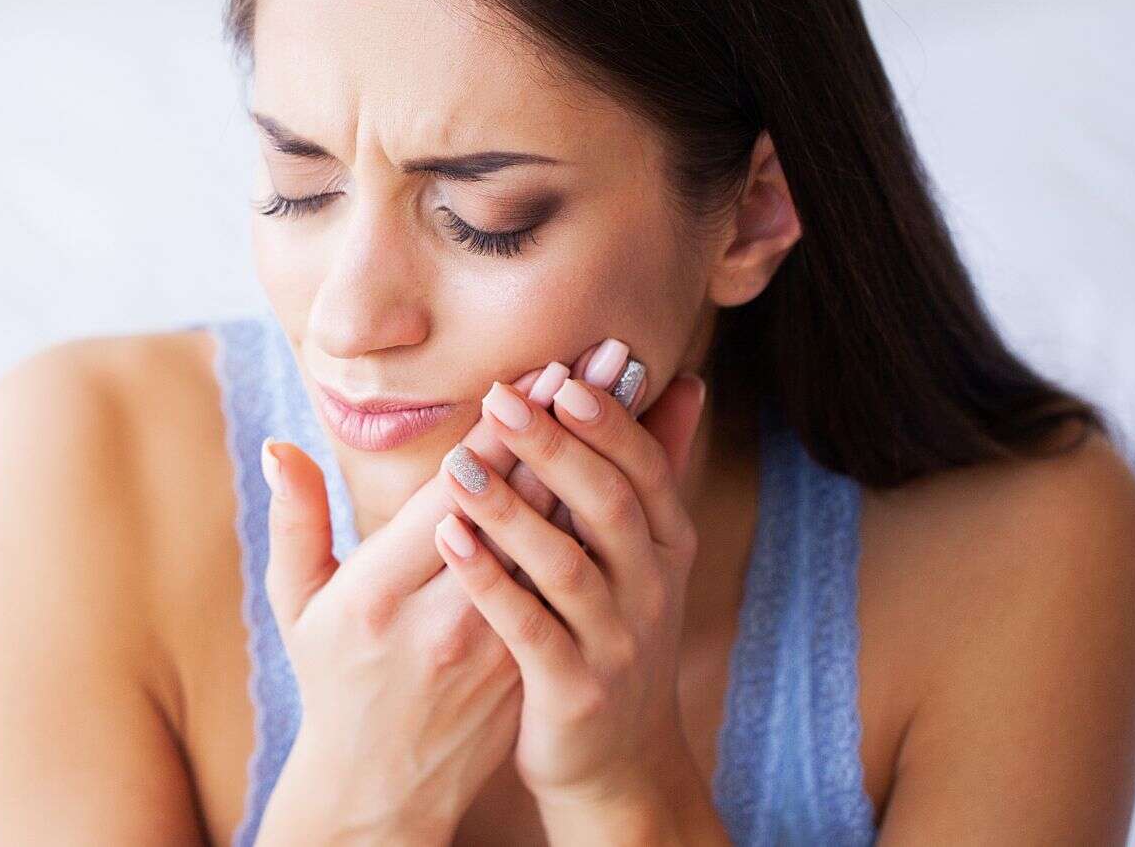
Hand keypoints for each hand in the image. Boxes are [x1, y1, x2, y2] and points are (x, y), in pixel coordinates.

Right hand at [254, 346, 617, 842]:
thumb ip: (294, 521)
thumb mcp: (296, 605)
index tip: (541, 370)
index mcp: (379, 595)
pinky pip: (568, 578)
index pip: (453, 495)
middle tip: (610, 357)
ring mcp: (494, 644)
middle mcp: (445, 618)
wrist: (381, 789)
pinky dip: (596, 521)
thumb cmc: (333, 681)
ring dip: (595, 464)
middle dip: (566, 425)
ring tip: (632, 401)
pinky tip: (627, 474)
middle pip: (519, 506)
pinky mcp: (527, 661)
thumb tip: (280, 448)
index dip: (502, 432)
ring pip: (556, 540)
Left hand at [433, 361, 709, 818]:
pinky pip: (529, 629)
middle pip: (609, 505)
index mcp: (665, 546)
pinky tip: (448, 538)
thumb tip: (686, 379)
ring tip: (457, 464)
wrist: (617, 761)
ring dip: (511, 510)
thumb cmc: (613, 632)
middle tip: (500, 398)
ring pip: (567, 565)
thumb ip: (656, 467)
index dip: (606, 421)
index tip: (560, 373)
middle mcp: (652, 590)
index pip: (646, 469)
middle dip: (556, 447)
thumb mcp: (646, 554)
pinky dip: (489, 581)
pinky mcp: (574, 691)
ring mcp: (616, 643)